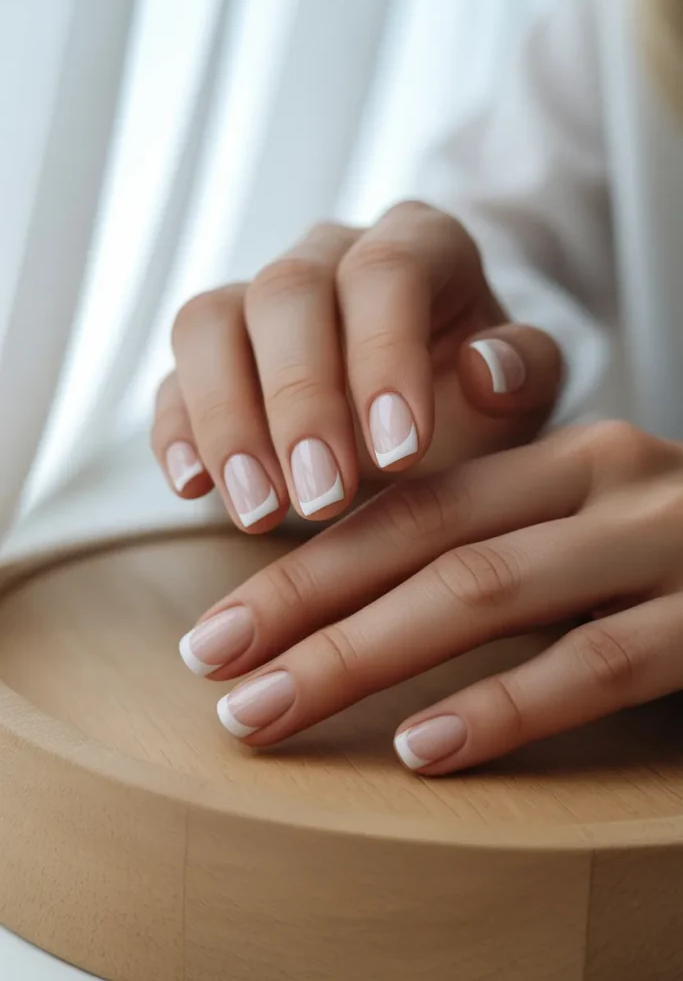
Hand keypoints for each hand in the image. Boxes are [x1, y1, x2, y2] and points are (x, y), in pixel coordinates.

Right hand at [152, 201, 560, 530]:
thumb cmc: (478, 397)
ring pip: (208, 322)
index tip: (401, 454)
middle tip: (322, 498)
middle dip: (300, 401)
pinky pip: (172, 377)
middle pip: (285, 291)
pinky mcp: (213, 356)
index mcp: (415, 244)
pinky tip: (193, 488)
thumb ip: (525, 372)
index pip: (386, 271)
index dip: (384, 356)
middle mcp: (327, 256)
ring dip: (227, 421)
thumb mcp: (524, 392)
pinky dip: (177, 432)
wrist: (429, 411)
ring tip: (259, 510)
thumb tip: (482, 368)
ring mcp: (257, 300)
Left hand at [179, 421, 682, 773]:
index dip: (304, 568)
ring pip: (488, 593)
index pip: (405, 508)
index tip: (217, 632)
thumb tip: (355, 616)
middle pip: (423, 544)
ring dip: (367, 659)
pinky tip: (425, 750)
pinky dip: (503, 707)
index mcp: (555, 458)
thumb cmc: (672, 557)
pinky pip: (595, 662)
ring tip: (275, 713)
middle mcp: (600, 478)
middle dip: (306, 613)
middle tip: (216, 676)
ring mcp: (660, 540)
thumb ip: (492, 548)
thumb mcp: (578, 532)